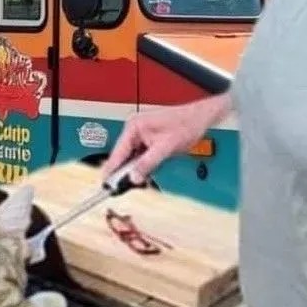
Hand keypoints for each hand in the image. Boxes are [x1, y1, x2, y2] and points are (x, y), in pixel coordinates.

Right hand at [100, 94, 231, 183]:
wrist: (200, 118)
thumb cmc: (186, 124)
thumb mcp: (165, 148)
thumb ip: (147, 164)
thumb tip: (134, 177)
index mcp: (134, 126)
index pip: (117, 152)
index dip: (111, 170)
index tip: (105, 185)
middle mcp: (134, 128)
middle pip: (123, 155)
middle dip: (125, 171)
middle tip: (123, 188)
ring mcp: (141, 133)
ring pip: (132, 157)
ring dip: (135, 169)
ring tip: (140, 179)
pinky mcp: (148, 138)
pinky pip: (140, 155)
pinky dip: (143, 165)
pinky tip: (147, 172)